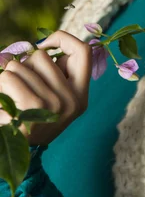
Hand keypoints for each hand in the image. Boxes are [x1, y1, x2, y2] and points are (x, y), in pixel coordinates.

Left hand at [0, 30, 91, 145]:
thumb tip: (42, 46)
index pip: (84, 50)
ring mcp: (55, 103)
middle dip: (24, 64)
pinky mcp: (32, 105)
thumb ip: (55, 73)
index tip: (43, 46)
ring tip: (9, 95)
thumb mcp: (52, 99)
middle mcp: (73, 99)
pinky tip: (2, 101)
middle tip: (18, 84)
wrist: (11, 157)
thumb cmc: (29, 120)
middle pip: (42, 56)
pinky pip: (9, 76)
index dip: (63, 39)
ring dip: (7, 75)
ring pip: (21, 64)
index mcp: (81, 95)